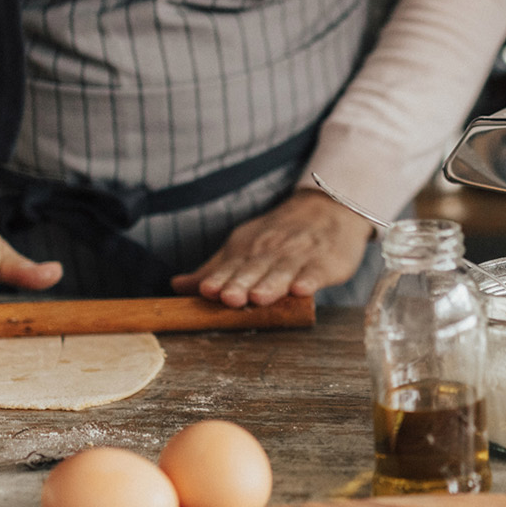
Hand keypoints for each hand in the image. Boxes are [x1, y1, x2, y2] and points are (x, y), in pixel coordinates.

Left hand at [171, 189, 374, 306]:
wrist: (328, 208)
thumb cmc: (281, 236)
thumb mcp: (245, 246)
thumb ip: (214, 270)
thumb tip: (177, 286)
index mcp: (248, 249)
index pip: (230, 266)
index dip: (219, 279)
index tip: (207, 291)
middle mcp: (271, 251)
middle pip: (254, 270)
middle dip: (240, 283)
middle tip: (229, 298)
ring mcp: (300, 256)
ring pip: (283, 271)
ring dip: (271, 284)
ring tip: (259, 296)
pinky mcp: (326, 263)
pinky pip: (316, 272)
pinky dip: (310, 280)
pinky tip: (302, 289)